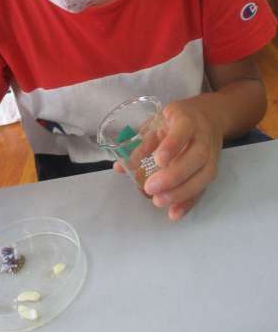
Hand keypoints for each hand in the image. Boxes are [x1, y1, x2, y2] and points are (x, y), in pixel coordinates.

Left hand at [115, 99, 222, 220]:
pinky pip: (203, 188)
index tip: (158, 160)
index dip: (172, 145)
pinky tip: (174, 213)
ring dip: (181, 192)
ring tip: (158, 201)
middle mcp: (203, 137)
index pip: (183, 130)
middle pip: (197, 157)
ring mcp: (211, 154)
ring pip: (204, 175)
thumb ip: (141, 143)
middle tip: (150, 188)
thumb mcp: (158, 122)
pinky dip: (188, 202)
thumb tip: (120, 166)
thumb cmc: (176, 120)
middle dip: (174, 175)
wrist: (207, 118)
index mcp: (187, 119)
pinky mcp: (211, 170)